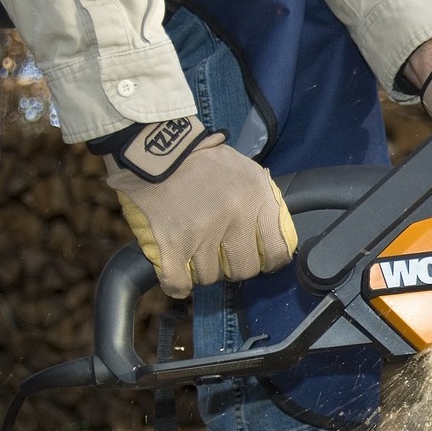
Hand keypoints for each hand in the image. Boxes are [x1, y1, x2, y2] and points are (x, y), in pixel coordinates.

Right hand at [100, 117, 297, 297]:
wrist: (154, 145)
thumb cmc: (200, 157)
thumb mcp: (245, 170)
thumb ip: (262, 199)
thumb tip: (275, 231)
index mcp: (256, 196)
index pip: (277, 250)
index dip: (269, 262)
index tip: (260, 260)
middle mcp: (235, 215)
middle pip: (244, 269)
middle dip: (233, 268)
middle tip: (222, 257)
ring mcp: (203, 230)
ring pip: (210, 276)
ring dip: (202, 272)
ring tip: (195, 256)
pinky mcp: (172, 241)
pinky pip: (179, 282)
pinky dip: (177, 286)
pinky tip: (177, 280)